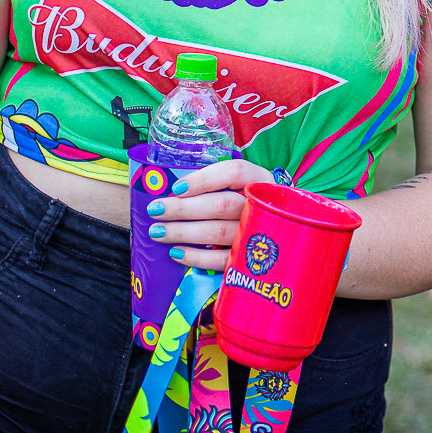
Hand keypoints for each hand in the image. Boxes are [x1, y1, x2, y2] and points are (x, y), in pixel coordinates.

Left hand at [146, 158, 274, 271]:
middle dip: (183, 208)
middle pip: (221, 205)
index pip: (234, 173)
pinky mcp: (248, 257)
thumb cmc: (245, 201)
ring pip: (218, 232)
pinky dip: (196, 257)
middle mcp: (261, 205)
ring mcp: (256, 233)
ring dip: (183, 232)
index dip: (203, 180)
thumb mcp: (238, 185)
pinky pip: (221, 260)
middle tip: (156, 209)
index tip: (176, 188)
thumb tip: (171, 192)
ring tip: (158, 232)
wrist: (276, 227)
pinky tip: (176, 253)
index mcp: (258, 180)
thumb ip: (213, 186)